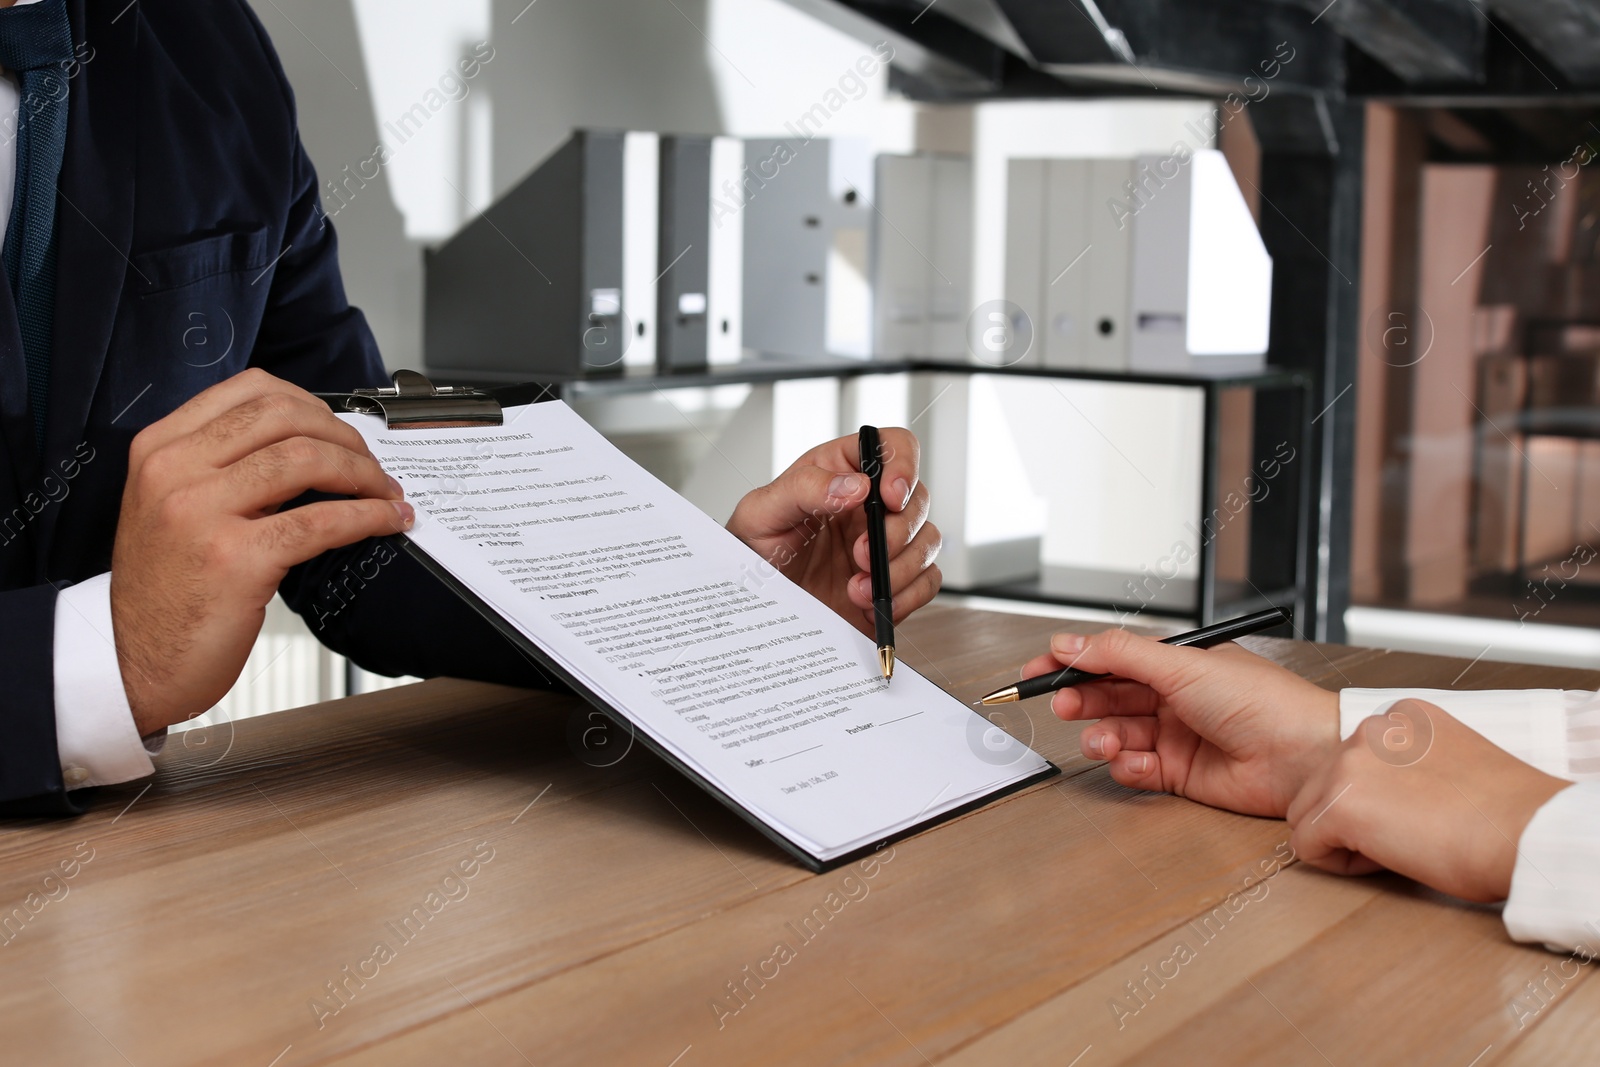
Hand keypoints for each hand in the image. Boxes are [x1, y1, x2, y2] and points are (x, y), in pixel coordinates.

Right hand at [112, 368, 412, 734]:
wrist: (133, 660)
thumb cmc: (165, 590)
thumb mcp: (173, 506)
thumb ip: (224, 468)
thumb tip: (309, 446)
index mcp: (161, 448)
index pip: (250, 391)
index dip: (312, 404)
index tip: (339, 430)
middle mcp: (174, 470)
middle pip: (285, 417)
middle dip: (344, 436)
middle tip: (371, 464)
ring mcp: (201, 513)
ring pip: (306, 460)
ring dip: (364, 474)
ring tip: (386, 493)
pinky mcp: (235, 560)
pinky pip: (321, 521)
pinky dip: (367, 516)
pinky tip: (387, 521)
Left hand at [725, 428, 939, 636]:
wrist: (755, 605)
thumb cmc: (754, 550)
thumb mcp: (762, 512)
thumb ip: (805, 488)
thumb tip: (855, 485)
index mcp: (841, 471)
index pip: (893, 446)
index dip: (903, 466)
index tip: (889, 497)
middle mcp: (870, 504)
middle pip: (917, 499)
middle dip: (896, 533)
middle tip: (860, 556)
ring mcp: (884, 543)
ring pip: (928, 541)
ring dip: (900, 570)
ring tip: (857, 590)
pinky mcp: (893, 581)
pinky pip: (928, 581)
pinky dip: (907, 596)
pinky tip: (871, 604)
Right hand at [1024, 629, 1337, 816]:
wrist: (1303, 756)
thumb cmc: (1263, 702)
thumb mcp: (1181, 665)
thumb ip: (1119, 654)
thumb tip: (1070, 641)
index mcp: (1177, 664)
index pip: (1111, 658)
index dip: (1072, 663)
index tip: (1038, 671)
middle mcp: (1174, 698)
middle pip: (1108, 696)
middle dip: (1081, 700)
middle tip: (1063, 704)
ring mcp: (1176, 736)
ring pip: (1117, 734)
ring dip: (1102, 736)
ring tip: (1104, 740)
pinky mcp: (1180, 774)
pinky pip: (1136, 769)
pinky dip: (1128, 767)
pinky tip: (1137, 762)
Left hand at [1286, 699, 1568, 901]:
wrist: (1527, 834)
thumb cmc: (1506, 815)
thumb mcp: (1451, 764)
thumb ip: (1408, 766)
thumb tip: (1384, 794)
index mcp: (1400, 718)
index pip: (1352, 761)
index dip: (1376, 799)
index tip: (1412, 813)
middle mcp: (1369, 730)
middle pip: (1321, 784)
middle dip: (1349, 817)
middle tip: (1401, 837)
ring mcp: (1349, 764)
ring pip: (1306, 813)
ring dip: (1342, 839)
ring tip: (1397, 848)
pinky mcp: (1341, 805)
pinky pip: (1306, 845)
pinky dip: (1338, 863)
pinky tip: (1386, 859)